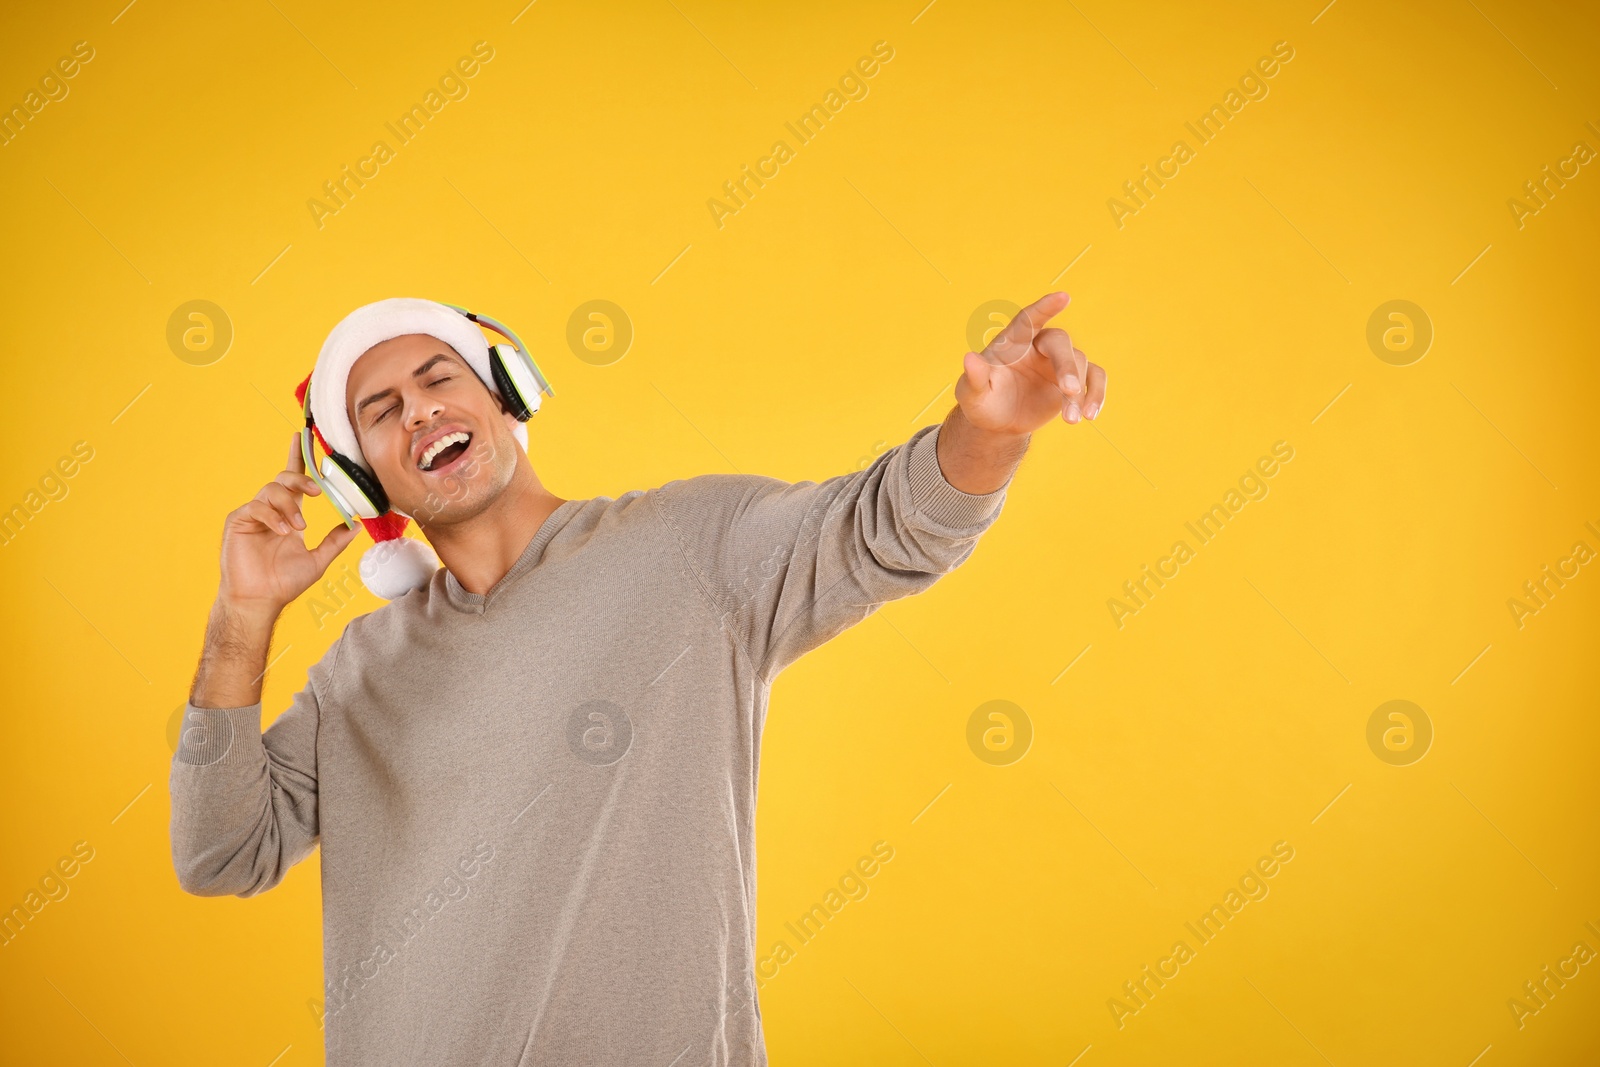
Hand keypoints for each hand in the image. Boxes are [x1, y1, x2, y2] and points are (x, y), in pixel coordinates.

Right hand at [217, 434, 359, 619]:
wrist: (260, 600)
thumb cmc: (284, 583)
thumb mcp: (318, 560)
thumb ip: (335, 541)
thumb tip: (355, 524)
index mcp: (290, 515)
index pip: (294, 481)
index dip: (297, 459)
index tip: (301, 439)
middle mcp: (272, 511)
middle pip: (284, 479)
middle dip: (301, 480)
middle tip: (317, 491)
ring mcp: (254, 514)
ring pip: (271, 490)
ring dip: (289, 506)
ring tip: (297, 528)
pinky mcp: (238, 521)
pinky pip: (256, 507)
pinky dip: (273, 516)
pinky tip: (282, 531)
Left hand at [955, 292, 1107, 434]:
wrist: (1000, 422)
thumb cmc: (983, 401)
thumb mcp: (972, 395)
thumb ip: (973, 378)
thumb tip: (969, 358)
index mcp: (1013, 342)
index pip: (1028, 319)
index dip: (1044, 308)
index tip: (1064, 296)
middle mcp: (1039, 346)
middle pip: (1059, 342)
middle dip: (1066, 365)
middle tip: (1069, 390)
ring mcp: (1058, 362)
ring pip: (1080, 363)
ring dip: (1079, 392)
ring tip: (1072, 420)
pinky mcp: (1075, 380)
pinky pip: (1094, 378)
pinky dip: (1096, 394)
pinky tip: (1089, 415)